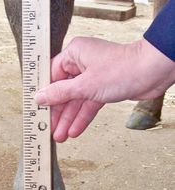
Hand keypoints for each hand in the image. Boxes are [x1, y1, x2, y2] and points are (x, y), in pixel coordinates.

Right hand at [35, 37, 174, 141]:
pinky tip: (75, 131)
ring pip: (76, 100)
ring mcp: (94, 76)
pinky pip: (89, 104)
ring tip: (60, 136)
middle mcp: (82, 63)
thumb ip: (60, 93)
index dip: (45, 94)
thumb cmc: (122, 69)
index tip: (37, 110)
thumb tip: (40, 97)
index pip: (52, 75)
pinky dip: (83, 117)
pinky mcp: (104, 88)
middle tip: (50, 130)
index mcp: (74, 54)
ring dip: (69, 119)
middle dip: (58, 112)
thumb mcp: (85, 85)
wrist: (153, 72)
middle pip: (64, 91)